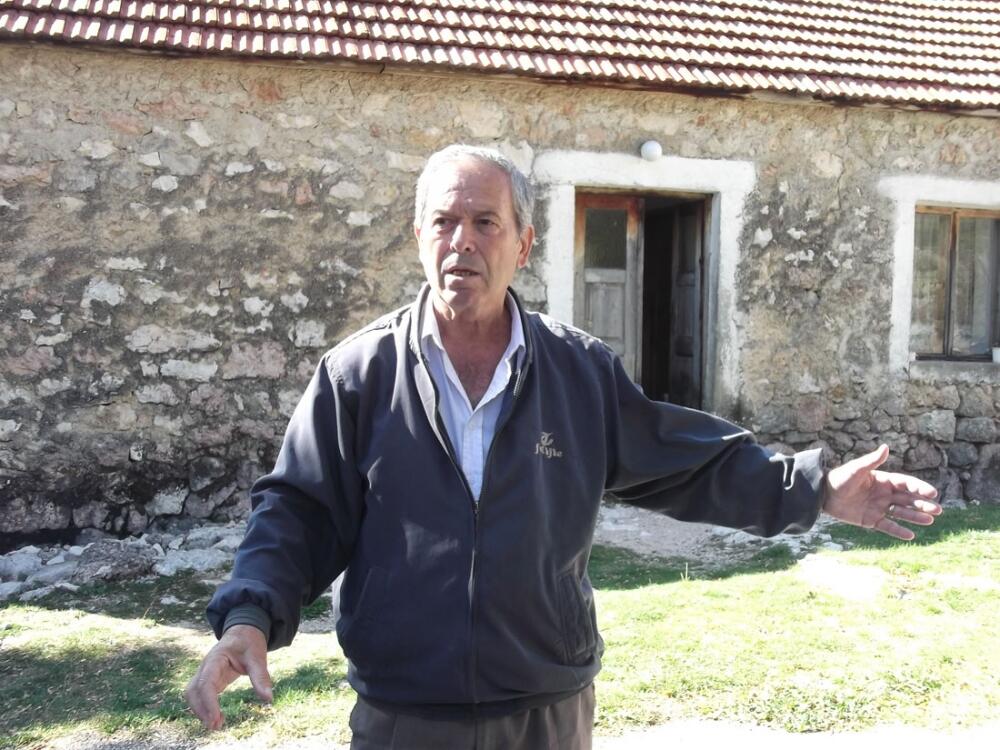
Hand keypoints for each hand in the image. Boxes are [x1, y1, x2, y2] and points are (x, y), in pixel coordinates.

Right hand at [185, 624, 272, 730]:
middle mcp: (206, 667)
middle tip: (216, 726)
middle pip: (193, 691)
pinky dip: (205, 707)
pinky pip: (201, 695)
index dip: (208, 702)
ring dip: (200, 710)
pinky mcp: (210, 679)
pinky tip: (217, 717)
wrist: (243, 631)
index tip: (216, 718)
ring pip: (193, 694)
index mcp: (216, 658)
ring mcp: (205, 673)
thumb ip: (261, 677)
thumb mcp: (258, 657)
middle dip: (201, 710)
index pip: (206, 683)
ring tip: (217, 725)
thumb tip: (268, 698)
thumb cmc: (249, 642)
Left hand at [822, 444, 941, 540]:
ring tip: (930, 520)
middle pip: (908, 499)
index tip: (932, 493)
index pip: (906, 484)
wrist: (823, 494)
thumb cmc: (839, 478)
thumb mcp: (856, 469)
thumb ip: (872, 461)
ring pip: (902, 513)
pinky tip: (911, 536)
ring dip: (916, 517)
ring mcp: (879, 508)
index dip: (919, 488)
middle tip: (938, 510)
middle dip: (923, 504)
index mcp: (883, 480)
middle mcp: (884, 494)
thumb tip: (886, 447)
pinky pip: (888, 526)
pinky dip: (898, 531)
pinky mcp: (871, 520)